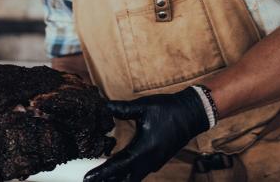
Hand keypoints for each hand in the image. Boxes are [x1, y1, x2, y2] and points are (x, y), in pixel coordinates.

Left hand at [84, 87, 209, 181]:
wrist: (192, 114)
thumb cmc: (169, 109)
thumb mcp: (143, 106)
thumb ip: (122, 108)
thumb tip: (103, 105)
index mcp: (143, 149)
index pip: (117, 166)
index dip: (101, 173)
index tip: (87, 178)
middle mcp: (148, 161)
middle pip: (123, 179)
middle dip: (106, 181)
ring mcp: (154, 163)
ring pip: (132, 179)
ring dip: (117, 180)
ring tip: (101, 180)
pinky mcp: (157, 161)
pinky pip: (139, 174)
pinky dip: (126, 176)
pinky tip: (119, 173)